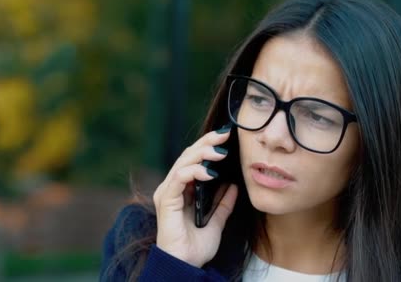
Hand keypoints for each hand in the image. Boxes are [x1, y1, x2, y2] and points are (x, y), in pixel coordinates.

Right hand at [153, 127, 238, 267]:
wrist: (186, 266)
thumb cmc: (196, 247)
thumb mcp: (216, 221)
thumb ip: (223, 203)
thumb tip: (234, 185)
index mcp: (183, 190)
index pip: (194, 160)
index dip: (209, 146)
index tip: (227, 137)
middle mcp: (172, 187)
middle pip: (188, 156)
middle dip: (207, 143)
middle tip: (225, 134)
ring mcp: (167, 192)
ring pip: (183, 162)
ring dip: (202, 154)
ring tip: (220, 152)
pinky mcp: (166, 200)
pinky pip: (179, 178)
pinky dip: (194, 171)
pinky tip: (210, 172)